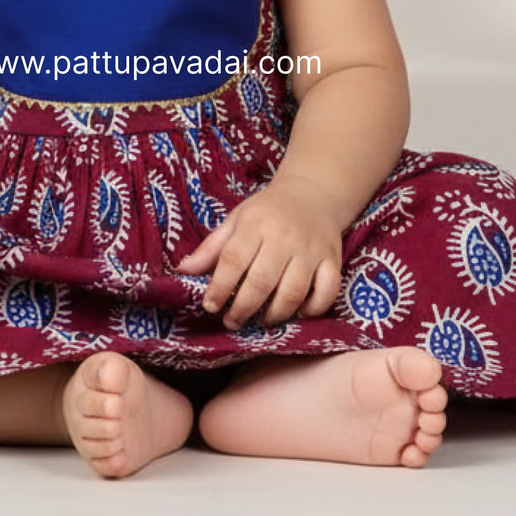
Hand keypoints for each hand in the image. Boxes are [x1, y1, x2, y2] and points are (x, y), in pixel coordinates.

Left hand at [175, 172, 343, 329]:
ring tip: (261, 321)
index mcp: (255, 224)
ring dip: (275, 313)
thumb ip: (212, 247)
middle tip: (232, 321)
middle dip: (243, 308)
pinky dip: (313, 308)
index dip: (219, 287)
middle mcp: (283, 237)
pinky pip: (327, 292)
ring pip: (294, 291)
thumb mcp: (237, 220)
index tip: (210, 306)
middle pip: (262, 281)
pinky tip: (297, 313)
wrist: (313, 193)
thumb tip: (183, 270)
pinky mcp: (332, 259)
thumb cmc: (268, 211)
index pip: (233, 259)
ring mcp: (310, 249)